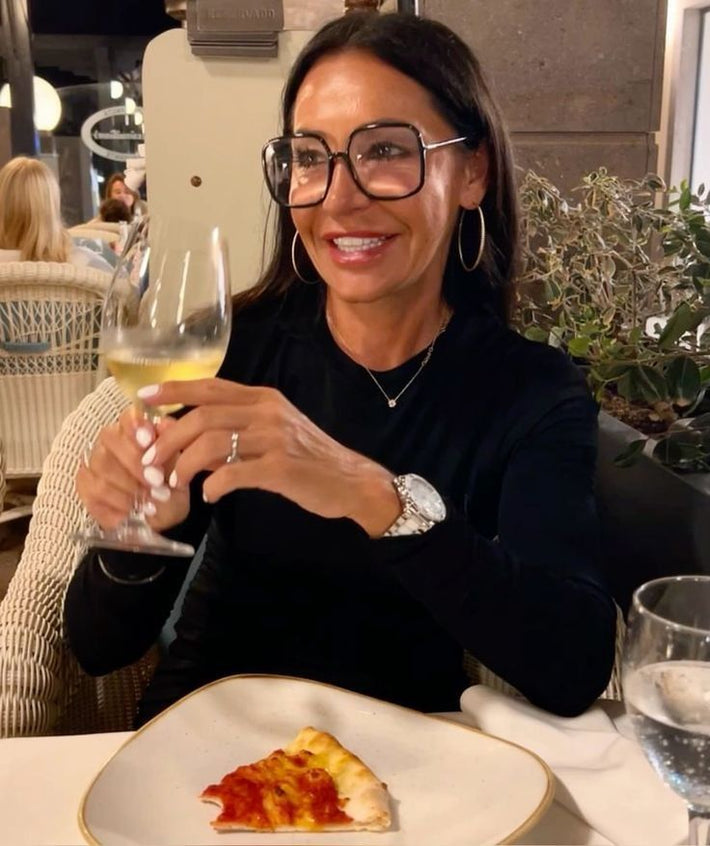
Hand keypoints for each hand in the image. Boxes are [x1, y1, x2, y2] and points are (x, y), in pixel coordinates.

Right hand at [76, 408, 189, 531]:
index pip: (128, 417)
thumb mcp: (179, 468)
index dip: (135, 426)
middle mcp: (110, 441)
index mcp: (136, 430)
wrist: (162, 515)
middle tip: (157, 482)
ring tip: (151, 502)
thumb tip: (164, 425)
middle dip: (135, 463)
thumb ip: (172, 446)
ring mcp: (94, 463)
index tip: (149, 441)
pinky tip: (133, 512)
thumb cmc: (170, 484)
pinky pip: (95, 491)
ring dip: (129, 487)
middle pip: (111, 440)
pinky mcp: (85, 486)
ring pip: (103, 467)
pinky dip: (117, 504)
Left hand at [137, 379, 400, 536]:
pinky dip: (213, 485)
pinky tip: (210, 495)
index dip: (173, 389)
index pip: (210, 386)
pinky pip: (233, 473)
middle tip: (151, 460)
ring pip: (212, 442)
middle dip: (168, 437)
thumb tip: (188, 431)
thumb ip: (236, 426)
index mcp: (263, 398)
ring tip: (174, 482)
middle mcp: (267, 412)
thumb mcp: (274, 430)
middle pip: (203, 415)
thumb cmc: (308, 457)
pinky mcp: (280, 468)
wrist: (351, 480)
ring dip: (184, 464)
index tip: (143, 398)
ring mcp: (275, 438)